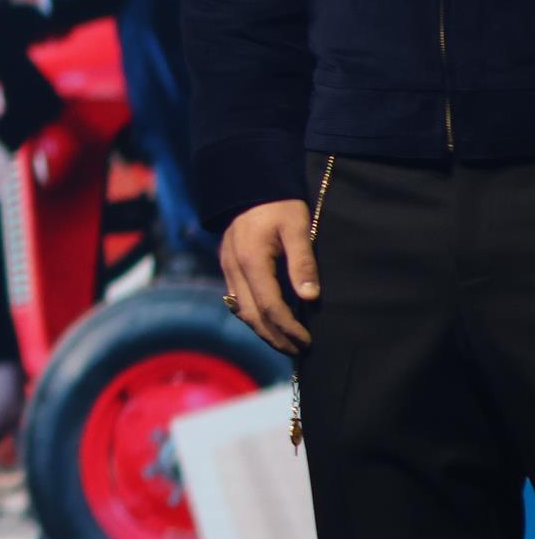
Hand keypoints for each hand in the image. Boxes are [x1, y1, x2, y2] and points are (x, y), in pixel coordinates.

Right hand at [220, 198, 316, 353]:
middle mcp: (234, 268)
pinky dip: (252, 316)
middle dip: (274, 337)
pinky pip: (237, 300)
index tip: (307, 341)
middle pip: (251, 315)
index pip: (269, 306)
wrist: (250, 187)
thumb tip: (310, 298)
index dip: (288, 328)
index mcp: (251, 260)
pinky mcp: (227, 266)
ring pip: (241, 311)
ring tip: (284, 343)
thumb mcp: (298, 228)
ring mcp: (227, 268)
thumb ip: (303, 262)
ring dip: (262, 331)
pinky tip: (267, 323)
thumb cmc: (280, 206)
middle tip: (297, 351)